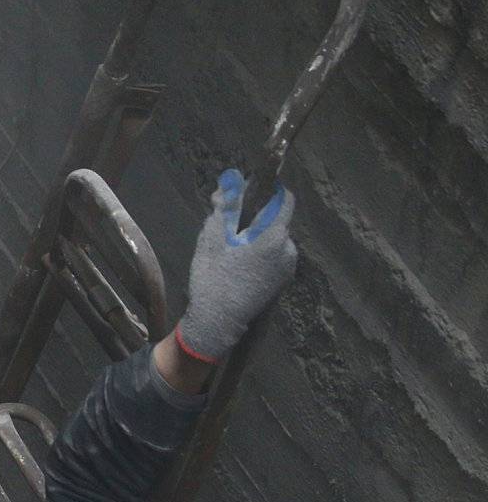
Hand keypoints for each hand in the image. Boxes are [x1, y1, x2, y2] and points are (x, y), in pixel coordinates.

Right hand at [176, 168, 298, 361]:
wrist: (218, 321)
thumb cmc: (212, 277)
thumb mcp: (212, 237)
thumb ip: (225, 206)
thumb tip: (231, 181)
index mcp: (273, 236)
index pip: (284, 199)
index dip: (267, 191)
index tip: (246, 194)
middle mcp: (288, 249)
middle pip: (277, 219)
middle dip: (256, 217)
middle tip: (229, 227)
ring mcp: (288, 267)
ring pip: (275, 237)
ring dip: (257, 236)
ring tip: (232, 249)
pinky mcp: (283, 280)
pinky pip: (275, 255)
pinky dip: (261, 252)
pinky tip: (240, 264)